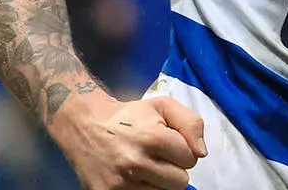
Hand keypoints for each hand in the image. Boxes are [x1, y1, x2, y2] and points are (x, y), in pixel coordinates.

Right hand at [52, 92, 207, 189]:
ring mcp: (121, 182)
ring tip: (145, 166)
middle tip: (157, 157)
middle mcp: (136, 162)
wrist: (85, 125)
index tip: (167, 143)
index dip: (182, 150)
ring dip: (159, 182)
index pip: (190, 159)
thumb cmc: (130, 116)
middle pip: (180, 182)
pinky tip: (133, 177)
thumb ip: (191, 123)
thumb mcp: (163, 107)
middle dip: (173, 169)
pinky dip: (143, 189)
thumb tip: (201, 153)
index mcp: (153, 137)